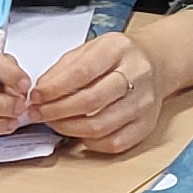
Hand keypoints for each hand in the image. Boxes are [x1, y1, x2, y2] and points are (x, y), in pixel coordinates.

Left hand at [29, 26, 168, 153]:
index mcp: (118, 49)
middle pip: (91, 101)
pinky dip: (90, 142)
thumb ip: (63, 69)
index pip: (82, 72)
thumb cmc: (119, 57)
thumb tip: (40, 93)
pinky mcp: (146, 124)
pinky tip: (79, 132)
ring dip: (69, 128)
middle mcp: (136, 74)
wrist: (156, 63)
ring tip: (54, 122)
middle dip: (57, 111)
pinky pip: (114, 143)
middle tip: (39, 113)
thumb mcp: (90, 49)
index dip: (54, 88)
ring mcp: (144, 102)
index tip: (36, 96)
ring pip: (100, 126)